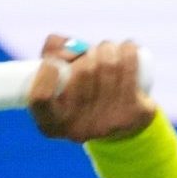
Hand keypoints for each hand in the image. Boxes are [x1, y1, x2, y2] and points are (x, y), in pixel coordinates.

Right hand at [27, 35, 157, 141]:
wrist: (121, 124)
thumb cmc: (82, 92)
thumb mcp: (58, 78)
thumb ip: (52, 52)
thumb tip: (70, 47)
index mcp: (51, 125)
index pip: (41, 97)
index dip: (46, 73)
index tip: (53, 61)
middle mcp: (78, 130)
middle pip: (81, 72)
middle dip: (88, 53)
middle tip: (92, 53)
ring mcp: (107, 124)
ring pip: (108, 65)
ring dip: (108, 48)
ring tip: (108, 50)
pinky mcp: (134, 114)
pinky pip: (130, 69)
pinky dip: (129, 50)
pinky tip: (127, 48)